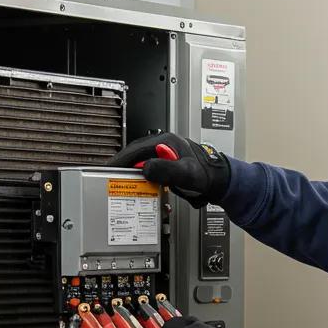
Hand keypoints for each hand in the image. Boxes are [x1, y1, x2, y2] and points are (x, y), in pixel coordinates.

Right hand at [107, 133, 230, 208]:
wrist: (219, 180)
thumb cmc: (207, 174)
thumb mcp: (186, 173)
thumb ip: (166, 170)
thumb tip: (146, 168)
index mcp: (165, 142)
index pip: (135, 149)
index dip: (120, 160)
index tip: (108, 169)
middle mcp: (163, 146)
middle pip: (135, 155)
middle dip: (122, 167)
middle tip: (109, 178)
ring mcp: (165, 155)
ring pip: (141, 162)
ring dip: (131, 173)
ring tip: (120, 183)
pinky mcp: (167, 165)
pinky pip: (149, 170)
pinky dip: (141, 178)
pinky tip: (138, 186)